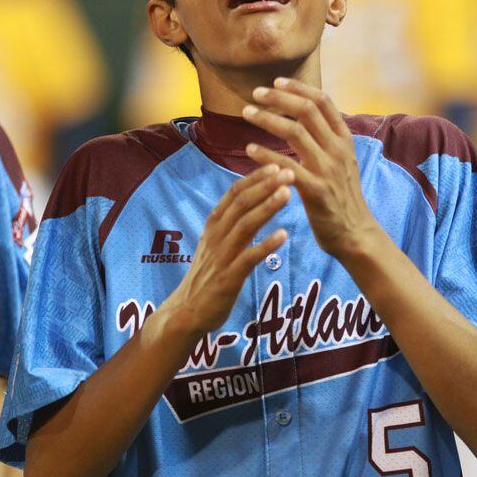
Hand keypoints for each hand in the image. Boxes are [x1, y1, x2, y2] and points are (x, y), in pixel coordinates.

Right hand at [163, 163, 293, 334]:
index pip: (234, 194)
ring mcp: (221, 257)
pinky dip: (266, 245)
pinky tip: (283, 235)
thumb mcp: (217, 242)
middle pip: (241, 204)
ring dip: (267, 208)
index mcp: (214, 225)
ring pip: (244, 226)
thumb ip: (233, 222)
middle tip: (288, 171)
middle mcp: (216, 236)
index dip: (255, 178)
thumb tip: (253, 198)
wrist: (187, 312)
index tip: (276, 164)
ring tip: (288, 193)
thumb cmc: (208, 275)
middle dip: (265, 186)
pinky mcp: (227, 279)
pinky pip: (248, 259)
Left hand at [242, 78, 381, 258]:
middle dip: (279, 98)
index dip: (299, 88)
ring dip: (267, 119)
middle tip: (256, 93)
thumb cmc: (343, 197)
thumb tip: (307, 116)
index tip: (276, 81)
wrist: (355, 233)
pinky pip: (287, 166)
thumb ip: (328, 139)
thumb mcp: (343, 162)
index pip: (323, 102)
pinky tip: (249, 149)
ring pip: (295, 132)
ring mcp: (328, 169)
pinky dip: (266, 154)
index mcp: (345, 140)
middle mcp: (338, 150)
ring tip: (247, 113)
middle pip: (307, 111)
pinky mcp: (316, 190)